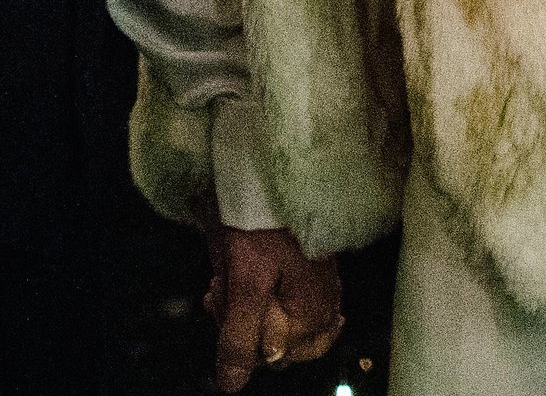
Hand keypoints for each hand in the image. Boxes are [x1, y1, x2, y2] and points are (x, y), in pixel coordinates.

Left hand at [205, 222, 341, 389]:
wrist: (267, 171)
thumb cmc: (259, 222)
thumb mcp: (243, 281)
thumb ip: (240, 336)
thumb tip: (231, 386)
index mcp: (313, 315)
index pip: (270, 356)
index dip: (239, 336)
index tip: (220, 301)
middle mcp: (324, 306)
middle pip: (273, 338)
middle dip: (240, 317)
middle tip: (221, 286)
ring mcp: (320, 288)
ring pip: (273, 317)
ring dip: (243, 300)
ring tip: (227, 271)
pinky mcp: (312, 271)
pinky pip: (283, 298)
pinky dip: (256, 288)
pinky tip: (239, 268)